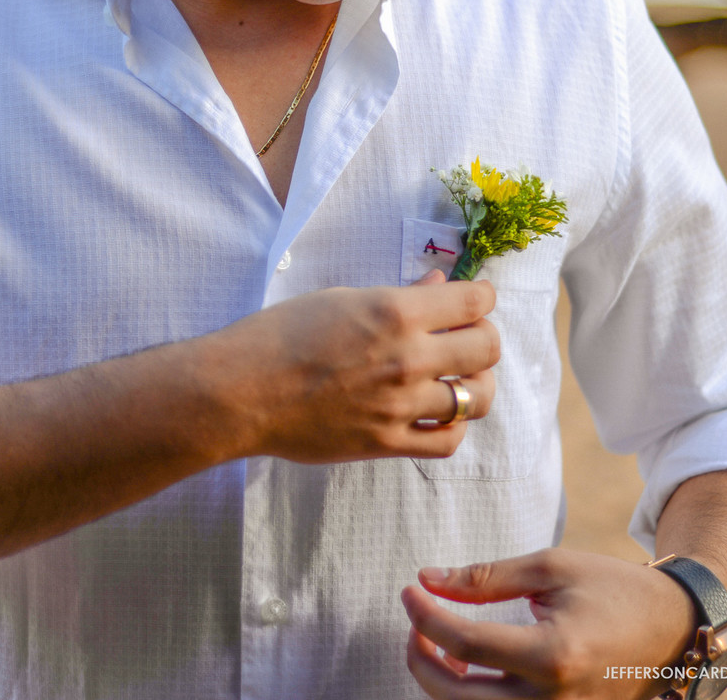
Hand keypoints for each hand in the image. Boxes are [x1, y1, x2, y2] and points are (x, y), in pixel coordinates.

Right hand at [205, 269, 497, 463]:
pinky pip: (447, 441)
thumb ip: (398, 295)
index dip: (483, 297)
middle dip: (485, 338)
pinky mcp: (386, 442)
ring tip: (462, 378)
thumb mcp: (339, 299)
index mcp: (394, 311)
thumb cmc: (280, 336)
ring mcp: (399, 404)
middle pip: (486, 349)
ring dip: (477, 384)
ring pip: (476, 398)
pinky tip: (440, 414)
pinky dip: (454, 426)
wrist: (240, 391)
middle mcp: (406, 358)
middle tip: (469, 337)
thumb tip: (438, 285)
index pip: (473, 301)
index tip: (476, 300)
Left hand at [400, 548, 696, 698]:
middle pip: (455, 697)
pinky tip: (467, 664)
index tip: (408, 590)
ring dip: (439, 682)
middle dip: (419, 658)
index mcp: (553, 655)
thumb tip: (426, 580)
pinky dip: (470, 696)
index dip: (424, 615)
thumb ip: (483, 578)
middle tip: (415, 622)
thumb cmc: (613, 589)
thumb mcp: (550, 568)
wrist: (674, 628)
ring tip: (439, 641)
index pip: (463, 643)